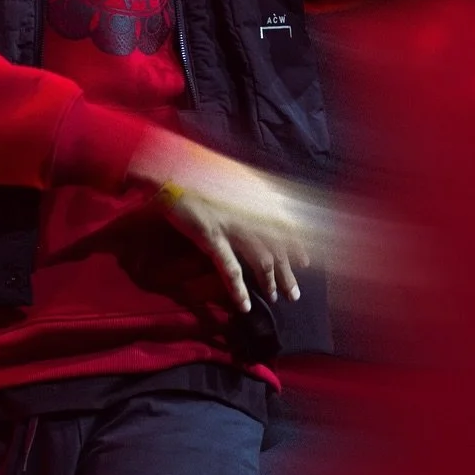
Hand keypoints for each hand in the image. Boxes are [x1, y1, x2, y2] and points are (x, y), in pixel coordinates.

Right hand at [126, 128, 326, 314]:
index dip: (297, 246)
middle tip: (294, 293)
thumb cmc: (198, 172)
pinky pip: (229, 267)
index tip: (304, 262)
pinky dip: (238, 288)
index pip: (286, 225)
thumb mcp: (231, 178)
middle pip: (278, 247)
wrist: (169, 169)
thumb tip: (264, 206)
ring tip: (275, 298)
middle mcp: (251, 211)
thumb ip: (248, 194)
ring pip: (261, 259)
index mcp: (256, 197)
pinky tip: (244, 305)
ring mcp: (233, 224)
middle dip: (287, 272)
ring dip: (270, 281)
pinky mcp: (211, 235)